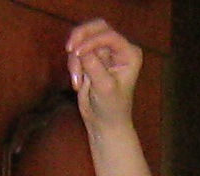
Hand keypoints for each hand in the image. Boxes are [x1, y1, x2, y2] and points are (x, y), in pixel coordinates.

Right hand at [66, 19, 141, 133]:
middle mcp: (118, 49)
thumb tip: (79, 50)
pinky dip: (73, 65)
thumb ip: (93, 65)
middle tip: (69, 50)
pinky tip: (78, 84)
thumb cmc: (111, 108)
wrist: (105, 123)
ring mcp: (104, 52)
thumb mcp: (104, 87)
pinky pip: (75, 50)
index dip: (91, 41)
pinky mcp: (90, 57)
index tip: (77, 53)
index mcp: (129, 54)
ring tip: (78, 82)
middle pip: (95, 27)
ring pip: (82, 39)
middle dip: (80, 38)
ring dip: (75, 59)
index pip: (109, 35)